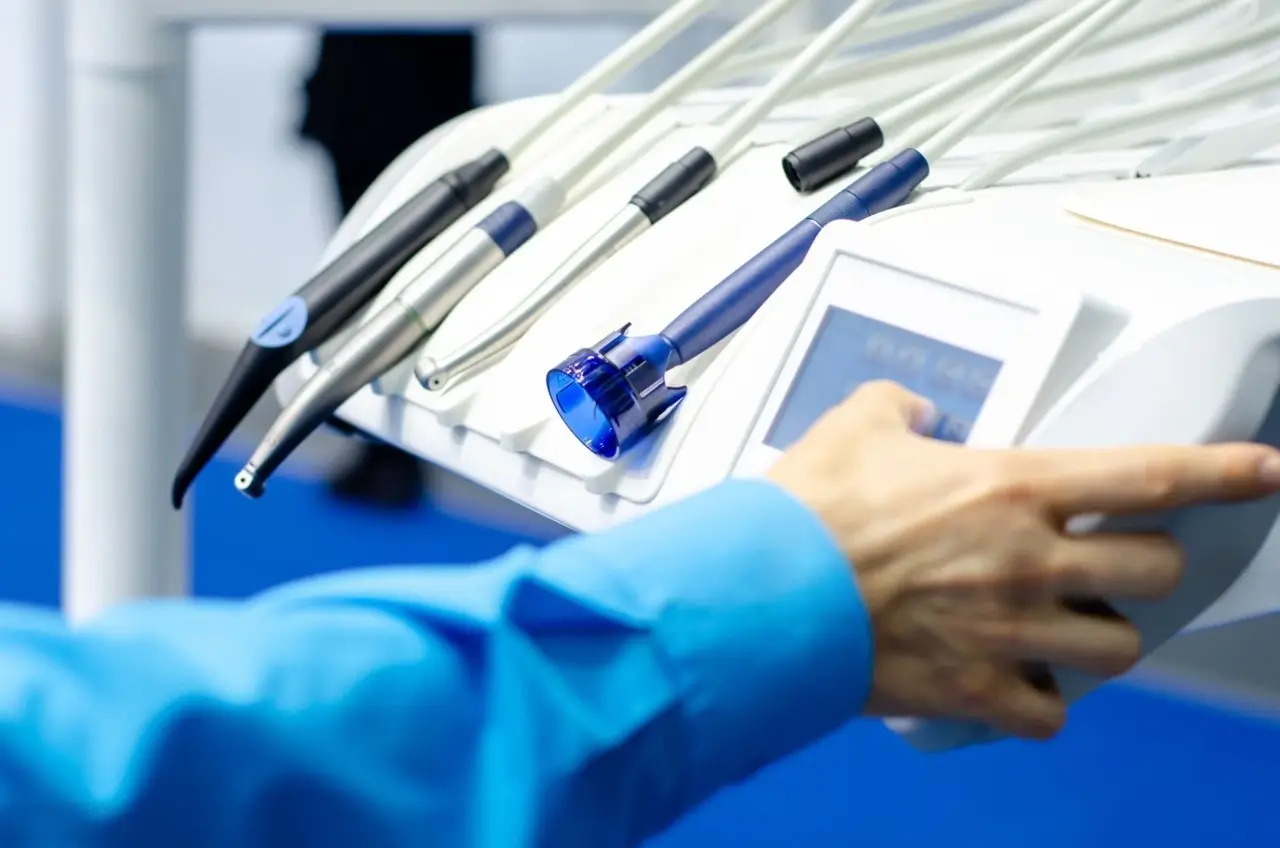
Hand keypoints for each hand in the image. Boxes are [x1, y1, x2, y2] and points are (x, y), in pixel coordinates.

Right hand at [768, 381, 1279, 740]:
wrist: (765, 596)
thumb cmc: (808, 514)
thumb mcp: (854, 426)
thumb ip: (901, 407)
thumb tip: (917, 412)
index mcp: (1012, 487)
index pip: (1151, 476)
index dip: (1222, 471)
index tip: (1262, 471)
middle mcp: (1028, 560)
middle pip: (1154, 570)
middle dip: (1144, 565)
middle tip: (1110, 562)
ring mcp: (1009, 631)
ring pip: (1117, 649)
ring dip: (1099, 635)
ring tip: (1061, 625)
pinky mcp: (975, 689)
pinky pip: (1049, 714)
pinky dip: (1040, 701)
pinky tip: (1014, 680)